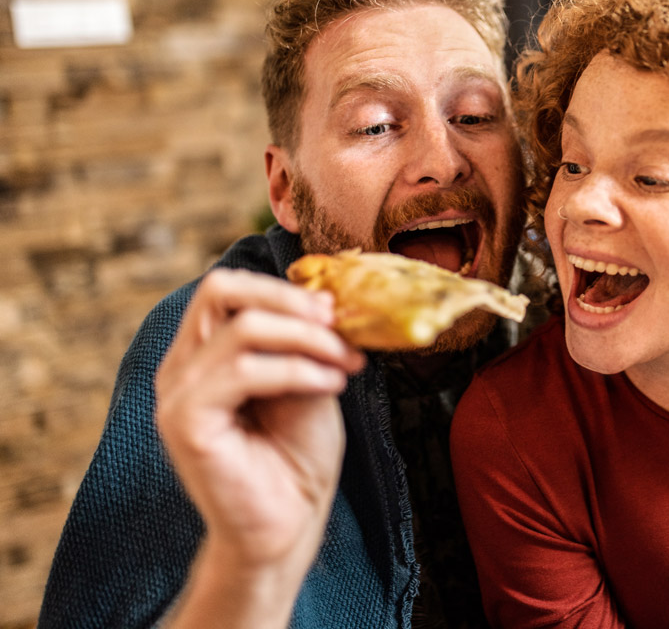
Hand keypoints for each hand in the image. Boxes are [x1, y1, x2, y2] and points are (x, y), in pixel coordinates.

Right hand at [155, 269, 364, 625]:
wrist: (287, 526)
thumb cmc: (297, 456)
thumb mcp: (308, 381)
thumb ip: (303, 342)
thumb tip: (326, 302)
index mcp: (204, 353)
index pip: (227, 288)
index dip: (282, 289)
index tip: (335, 308)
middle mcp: (181, 367)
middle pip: (220, 290)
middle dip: (289, 299)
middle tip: (338, 321)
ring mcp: (177, 394)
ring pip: (243, 328)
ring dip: (309, 339)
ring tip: (347, 363)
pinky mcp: (185, 422)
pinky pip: (244, 371)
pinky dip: (298, 369)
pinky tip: (331, 383)